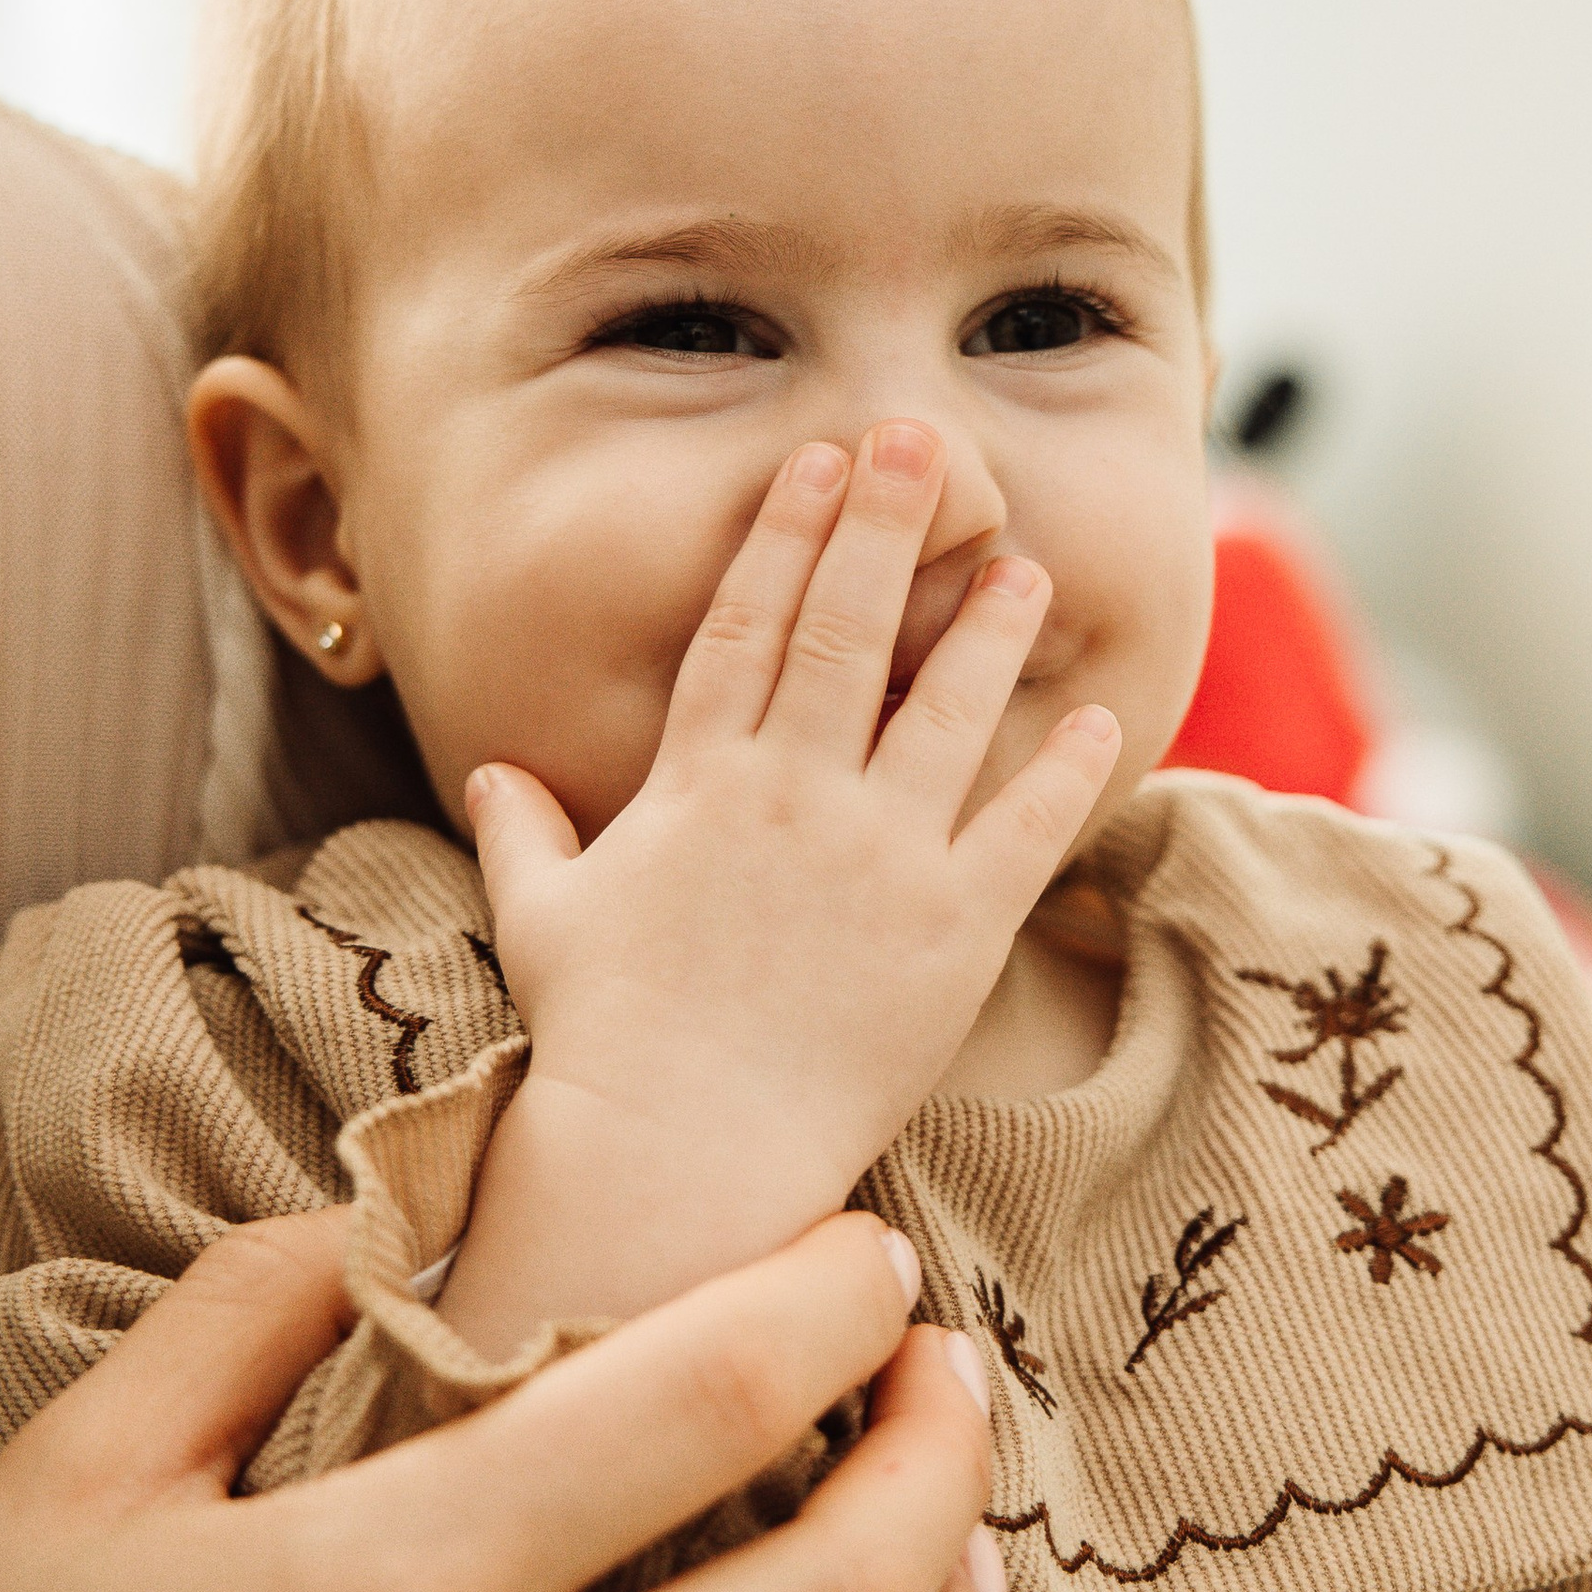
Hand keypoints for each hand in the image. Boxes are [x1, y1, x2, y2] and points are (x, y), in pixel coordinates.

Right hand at [441, 423, 1120, 1352]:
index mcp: (699, 785)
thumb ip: (524, 836)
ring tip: (1025, 565)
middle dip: (885, 526)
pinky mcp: (954, 933)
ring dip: (990, 629)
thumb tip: (489, 776)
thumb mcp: (545, 923)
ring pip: (950, 712)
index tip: (815, 458)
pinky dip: (1067, 772)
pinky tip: (1102, 720)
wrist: (678, 1153)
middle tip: (920, 437)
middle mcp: (794, 801)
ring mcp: (881, 862)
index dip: (784, 534)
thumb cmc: (604, 1043)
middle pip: (848, 632)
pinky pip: (1027, 831)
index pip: (747, 627)